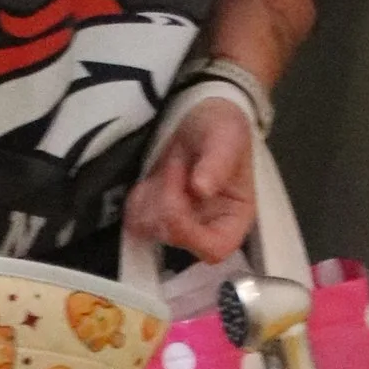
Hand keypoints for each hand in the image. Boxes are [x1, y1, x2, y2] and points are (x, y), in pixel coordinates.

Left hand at [121, 97, 257, 262]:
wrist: (200, 119)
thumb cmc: (222, 130)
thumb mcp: (227, 137)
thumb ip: (217, 162)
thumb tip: (202, 188)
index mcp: (234, 219)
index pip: (215, 249)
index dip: (191, 232)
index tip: (182, 195)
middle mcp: (206, 229)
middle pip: (175, 237)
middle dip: (167, 199)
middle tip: (176, 165)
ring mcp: (178, 225)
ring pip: (150, 229)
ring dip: (152, 194)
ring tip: (171, 166)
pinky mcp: (154, 216)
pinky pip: (134, 218)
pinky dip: (138, 196)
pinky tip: (154, 176)